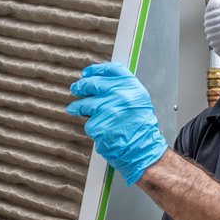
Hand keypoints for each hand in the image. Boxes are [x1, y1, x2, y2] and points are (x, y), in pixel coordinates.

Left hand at [67, 63, 166, 184]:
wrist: (144, 149)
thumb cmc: (141, 127)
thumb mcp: (138, 100)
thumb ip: (122, 88)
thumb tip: (99, 81)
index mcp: (131, 86)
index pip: (110, 70)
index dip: (95, 70)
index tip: (86, 73)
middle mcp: (120, 95)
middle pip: (93, 83)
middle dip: (81, 86)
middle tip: (76, 89)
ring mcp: (109, 110)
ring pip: (85, 104)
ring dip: (78, 107)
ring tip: (75, 109)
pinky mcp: (100, 125)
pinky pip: (88, 122)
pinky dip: (91, 127)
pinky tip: (100, 130)